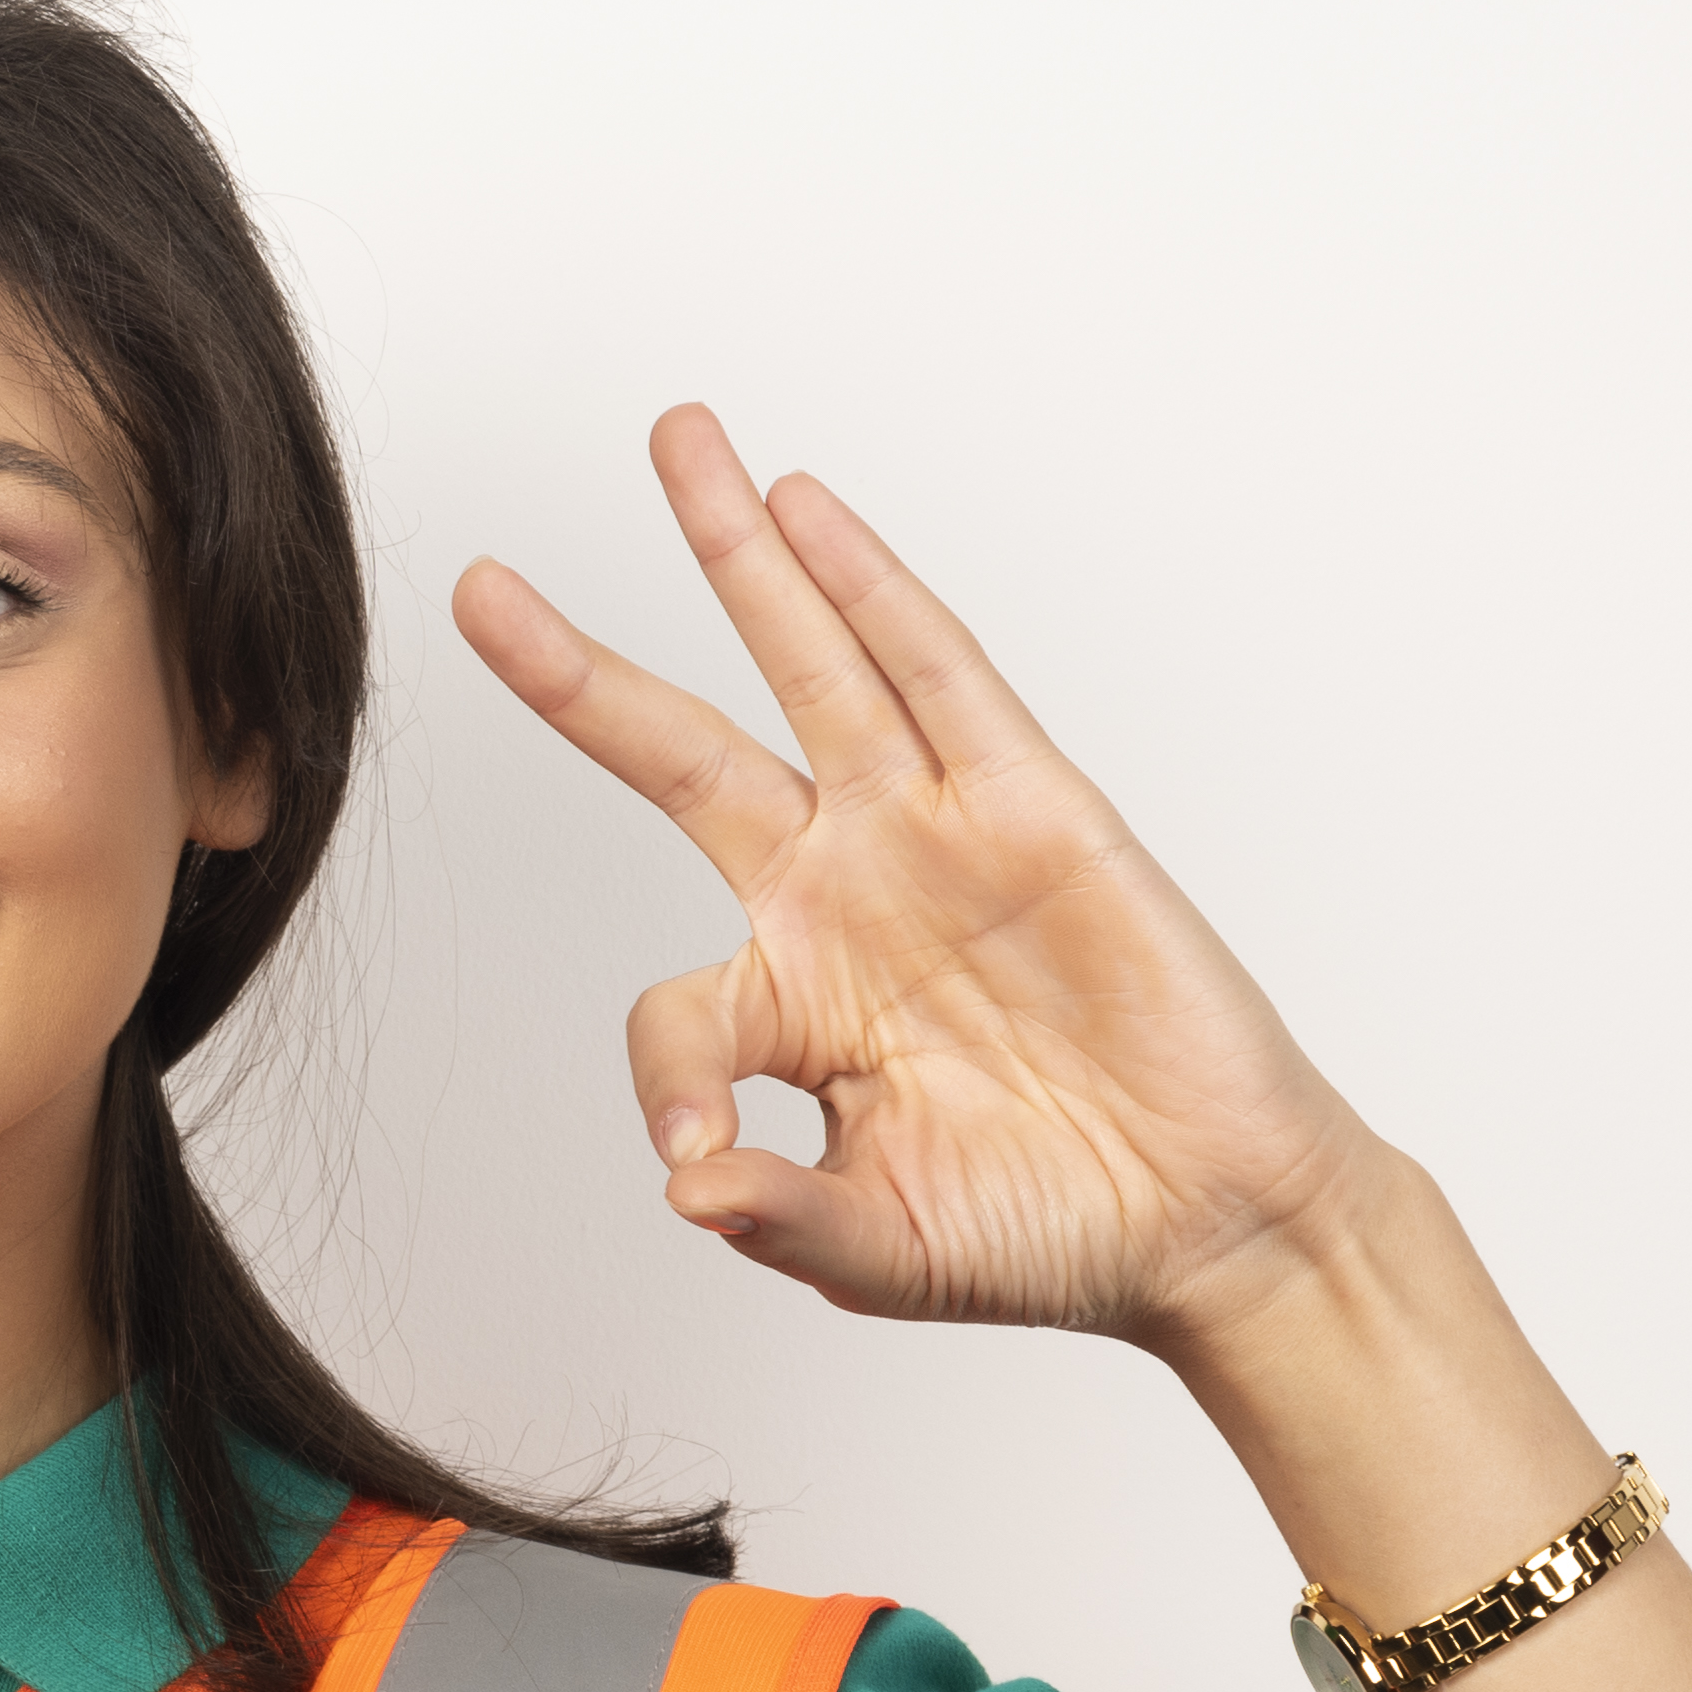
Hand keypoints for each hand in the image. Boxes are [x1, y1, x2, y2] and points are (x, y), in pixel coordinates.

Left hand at [450, 408, 1385, 1353]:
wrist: (1210, 1220)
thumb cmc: (1048, 1234)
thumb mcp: (885, 1247)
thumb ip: (781, 1214)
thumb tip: (690, 1186)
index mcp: (788, 1008)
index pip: (669, 1012)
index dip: (670, 1079)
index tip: (698, 1147)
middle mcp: (840, 899)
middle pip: (680, 756)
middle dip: (580, 668)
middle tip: (481, 585)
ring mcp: (931, 840)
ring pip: (809, 668)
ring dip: (739, 556)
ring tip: (678, 443)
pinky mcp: (1034, 806)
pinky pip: (938, 674)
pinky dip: (873, 588)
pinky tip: (809, 511)